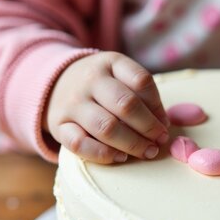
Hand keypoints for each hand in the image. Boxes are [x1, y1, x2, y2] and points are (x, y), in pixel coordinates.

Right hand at [43, 51, 169, 163]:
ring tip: (147, 151)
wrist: (54, 82)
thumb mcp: (120, 75)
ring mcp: (73, 103)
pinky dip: (103, 154)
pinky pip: (80, 144)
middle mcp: (90, 80)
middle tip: (160, 140)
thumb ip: (142, 95)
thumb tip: (163, 124)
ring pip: (106, 127)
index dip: (158, 105)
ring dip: (132, 143)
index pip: (141, 81)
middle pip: (126, 105)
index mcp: (111, 62)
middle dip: (149, 127)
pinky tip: (120, 157)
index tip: (164, 122)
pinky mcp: (59, 125)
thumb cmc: (100, 84)